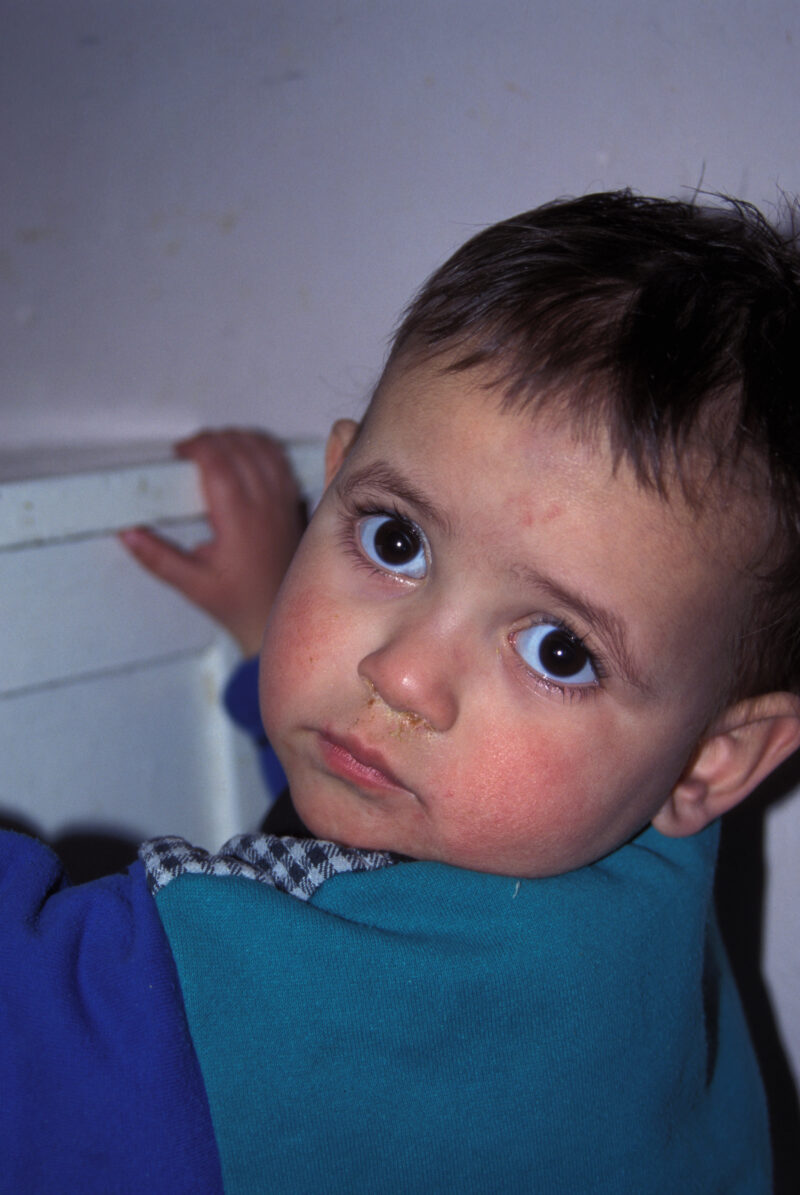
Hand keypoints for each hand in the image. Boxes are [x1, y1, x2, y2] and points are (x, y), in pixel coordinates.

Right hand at [120, 429, 303, 654]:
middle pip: (241, 447)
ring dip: (237, 438)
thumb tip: (129, 535)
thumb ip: (156, 557)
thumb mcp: (191, 584)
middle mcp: (266, 507)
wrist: (281, 615)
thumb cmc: (243, 603)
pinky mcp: (293, 503)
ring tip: (215, 449)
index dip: (198, 446)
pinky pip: (282, 460)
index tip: (181, 451)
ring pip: (265, 448)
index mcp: (240, 523)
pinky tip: (247, 453)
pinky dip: (262, 446)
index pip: (220, 464)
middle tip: (191, 452)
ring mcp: (283, 503)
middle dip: (212, 439)